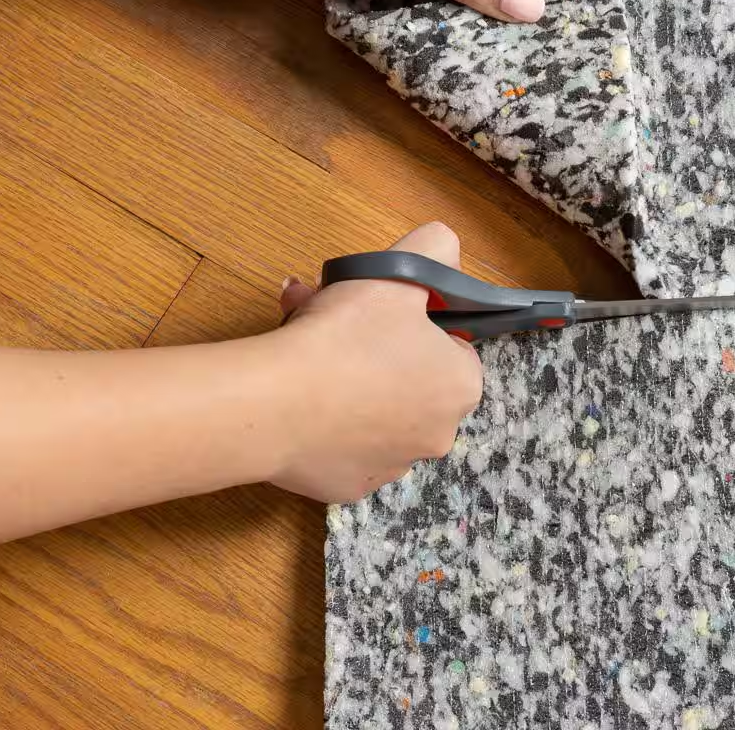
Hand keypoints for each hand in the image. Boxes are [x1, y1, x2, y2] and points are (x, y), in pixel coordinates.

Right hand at [269, 223, 483, 503]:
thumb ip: (436, 247)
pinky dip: (326, 424)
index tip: (381, 313)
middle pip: (411, 379)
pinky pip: (343, 447)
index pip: (451, 348)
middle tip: (333, 320)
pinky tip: (299, 397)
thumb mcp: (397, 272)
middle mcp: (439, 435)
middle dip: (376, 348)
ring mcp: (393, 468)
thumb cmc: (345, 335)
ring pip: (376, 413)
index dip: (416, 324)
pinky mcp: (348, 488)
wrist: (274, 404)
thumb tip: (444, 248)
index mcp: (461, 386)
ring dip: (350, 382)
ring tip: (305, 350)